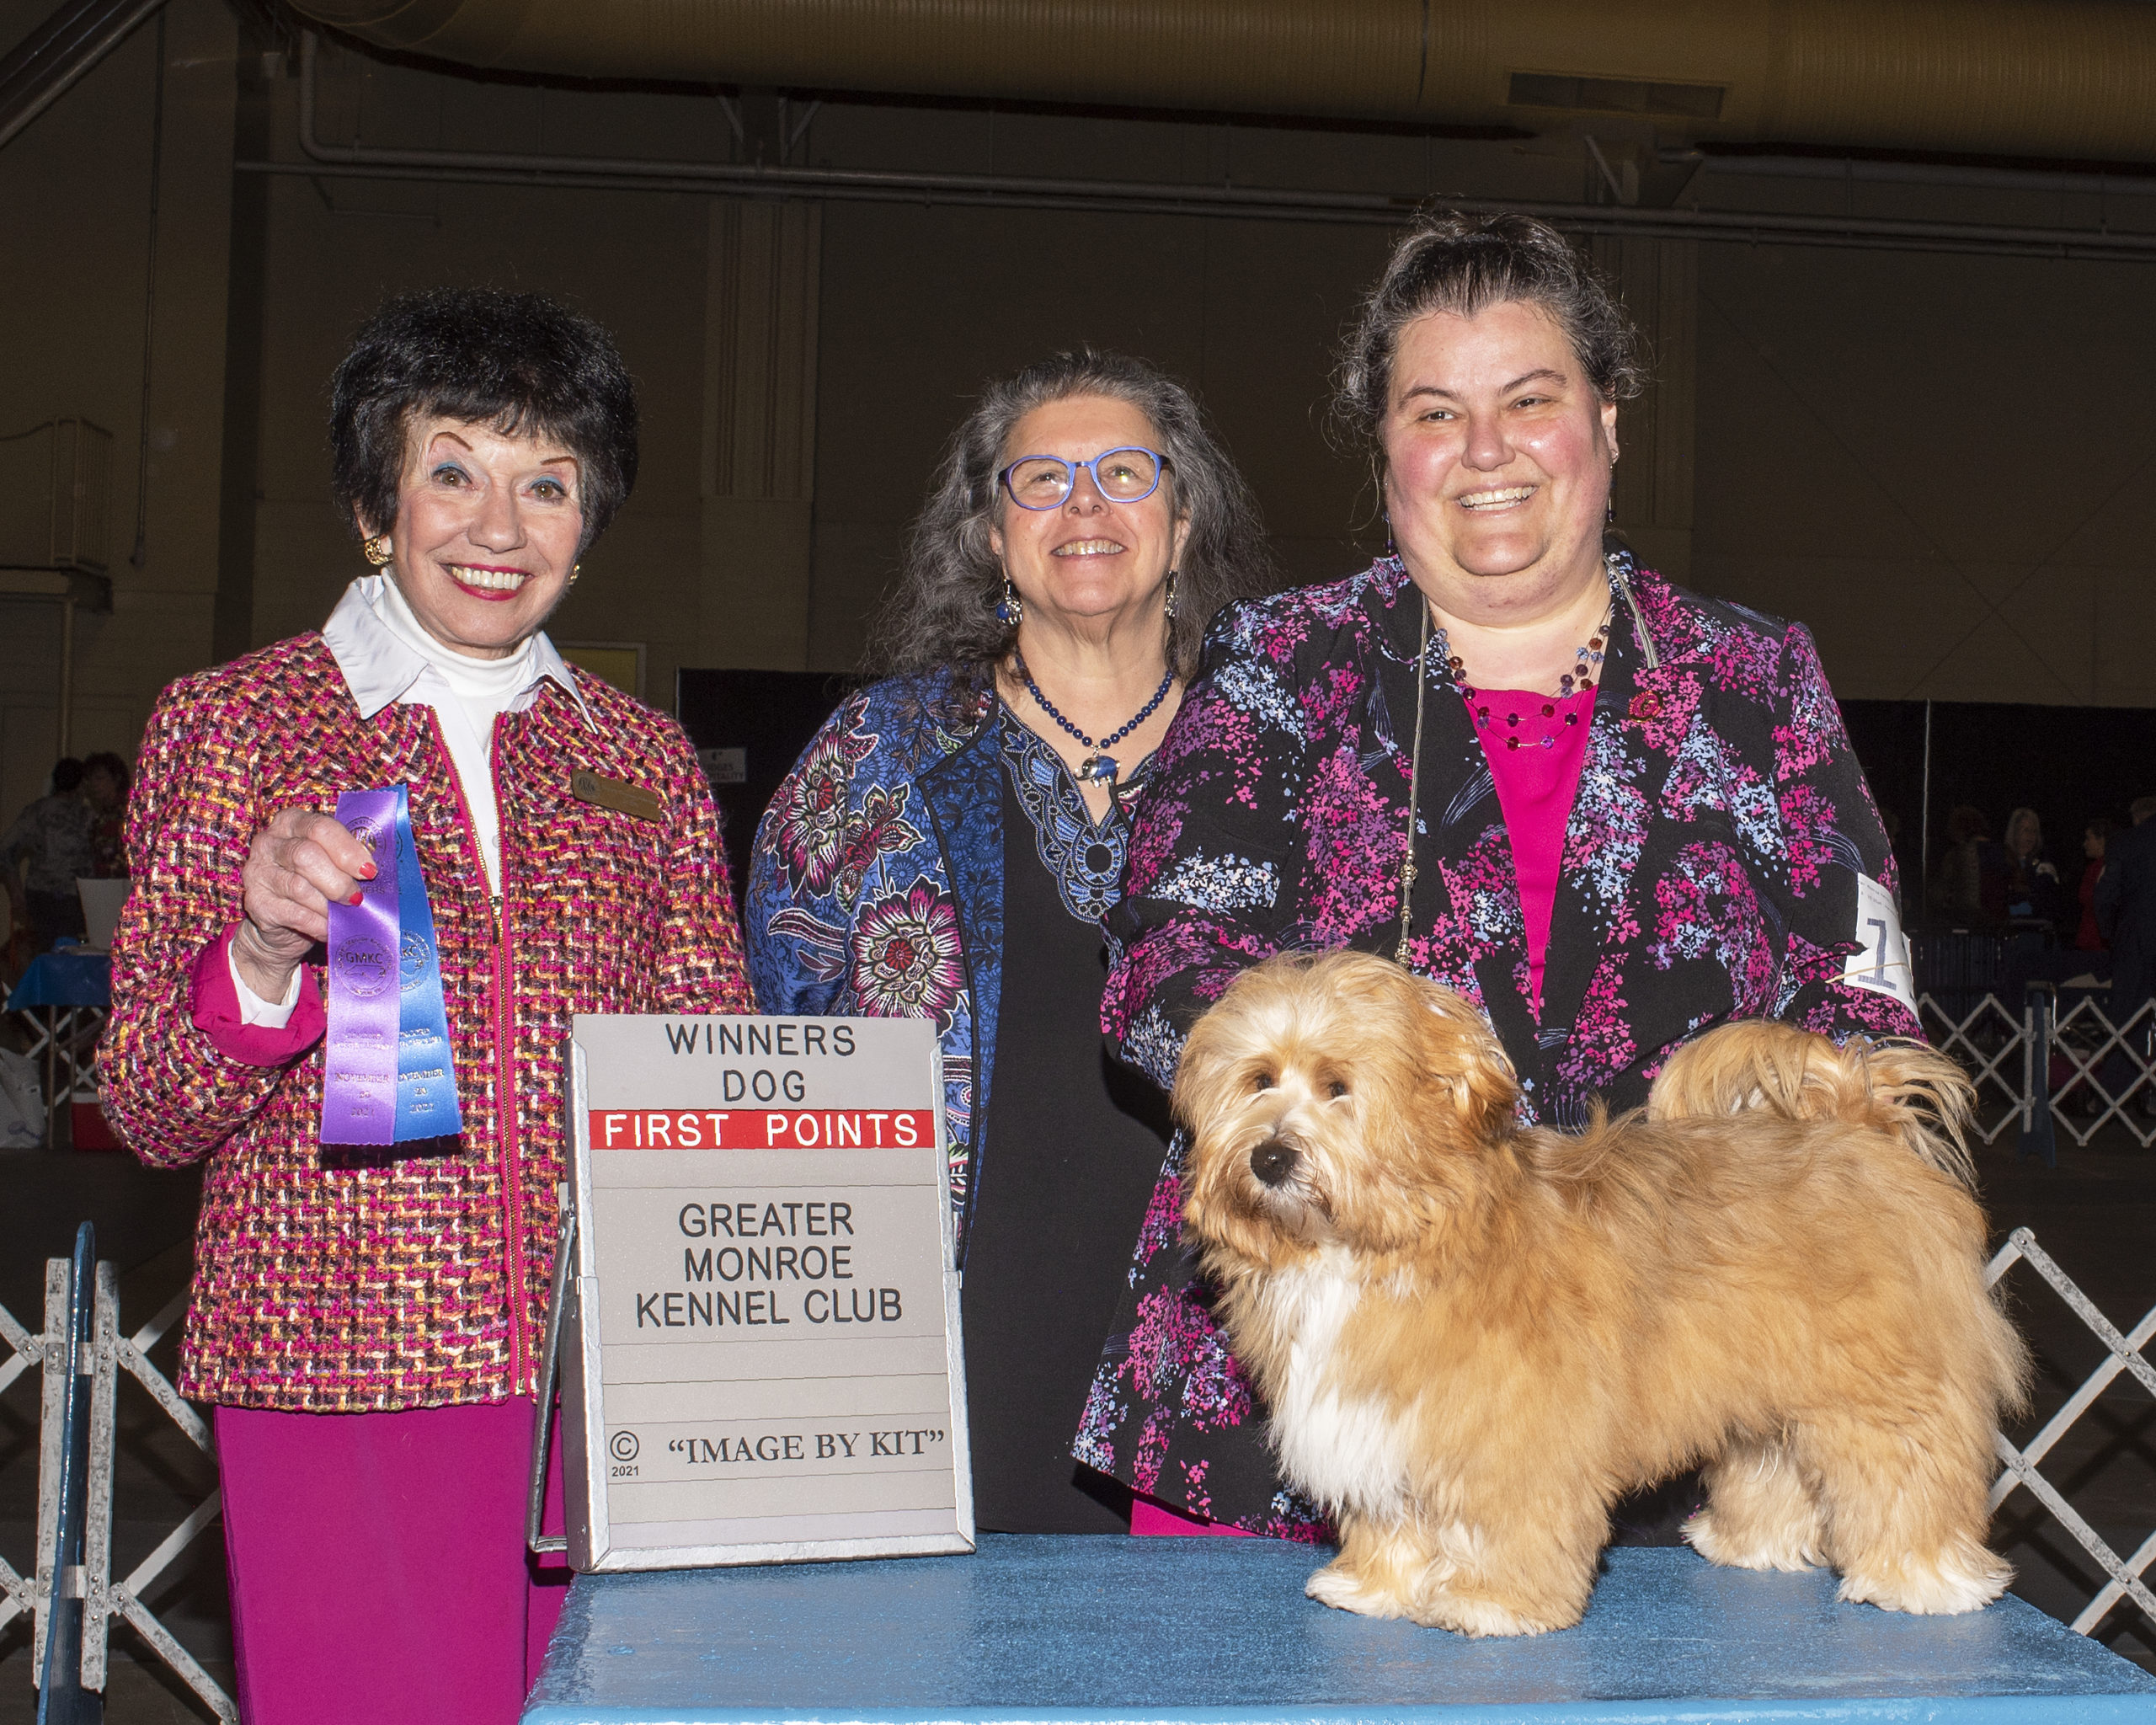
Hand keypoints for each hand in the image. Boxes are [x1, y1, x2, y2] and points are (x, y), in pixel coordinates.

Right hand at [235, 809, 376, 998]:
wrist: (283, 925)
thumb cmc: (315, 885)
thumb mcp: (330, 863)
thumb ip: (348, 858)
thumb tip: (376, 870)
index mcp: (292, 822)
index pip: (321, 827)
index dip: (348, 850)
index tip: (369, 871)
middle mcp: (269, 842)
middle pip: (306, 855)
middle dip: (338, 881)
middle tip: (357, 898)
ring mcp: (258, 872)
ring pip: (299, 887)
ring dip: (329, 905)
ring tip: (343, 915)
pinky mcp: (256, 902)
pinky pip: (294, 914)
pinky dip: (319, 924)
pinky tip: (329, 928)